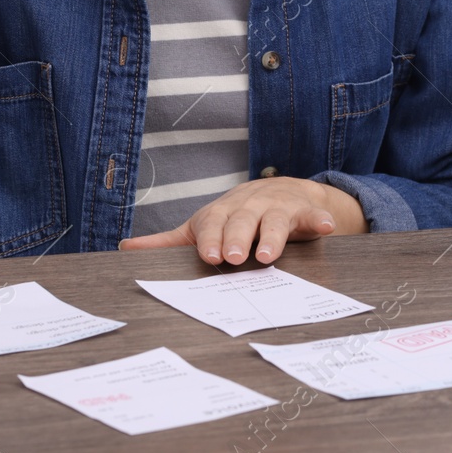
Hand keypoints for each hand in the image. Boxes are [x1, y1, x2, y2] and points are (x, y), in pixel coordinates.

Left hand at [118, 177, 365, 264]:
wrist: (282, 193)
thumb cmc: (236, 217)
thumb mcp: (203, 227)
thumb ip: (169, 241)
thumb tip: (126, 248)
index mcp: (223, 212)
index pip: (213, 223)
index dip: (210, 238)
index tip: (208, 256)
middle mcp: (249, 206)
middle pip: (242, 221)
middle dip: (237, 238)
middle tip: (233, 259)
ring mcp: (278, 207)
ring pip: (274, 221)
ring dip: (272, 236)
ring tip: (269, 255)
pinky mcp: (304, 211)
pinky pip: (313, 215)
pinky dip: (319, 220)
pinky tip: (325, 228)